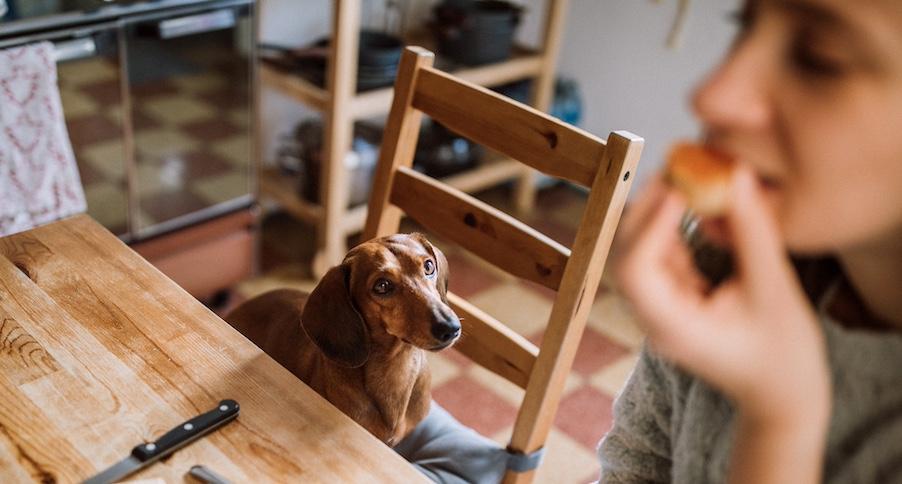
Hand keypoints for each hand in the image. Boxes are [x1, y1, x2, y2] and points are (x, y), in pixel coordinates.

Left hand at [614, 165, 830, 425]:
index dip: (649, 227)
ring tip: (682, 174)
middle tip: (674, 168)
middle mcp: (655, 319)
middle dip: (646, 210)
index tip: (676, 190)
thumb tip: (736, 177)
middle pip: (627, 257)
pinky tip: (689, 199)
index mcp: (673, 328)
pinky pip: (661, 256)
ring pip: (640, 252)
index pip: (636, 272)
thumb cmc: (783, 356)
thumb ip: (753, 233)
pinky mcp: (673, 299)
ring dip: (656, 213)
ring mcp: (660, 309)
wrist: (782, 397)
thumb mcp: (774, 291)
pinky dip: (672, 227)